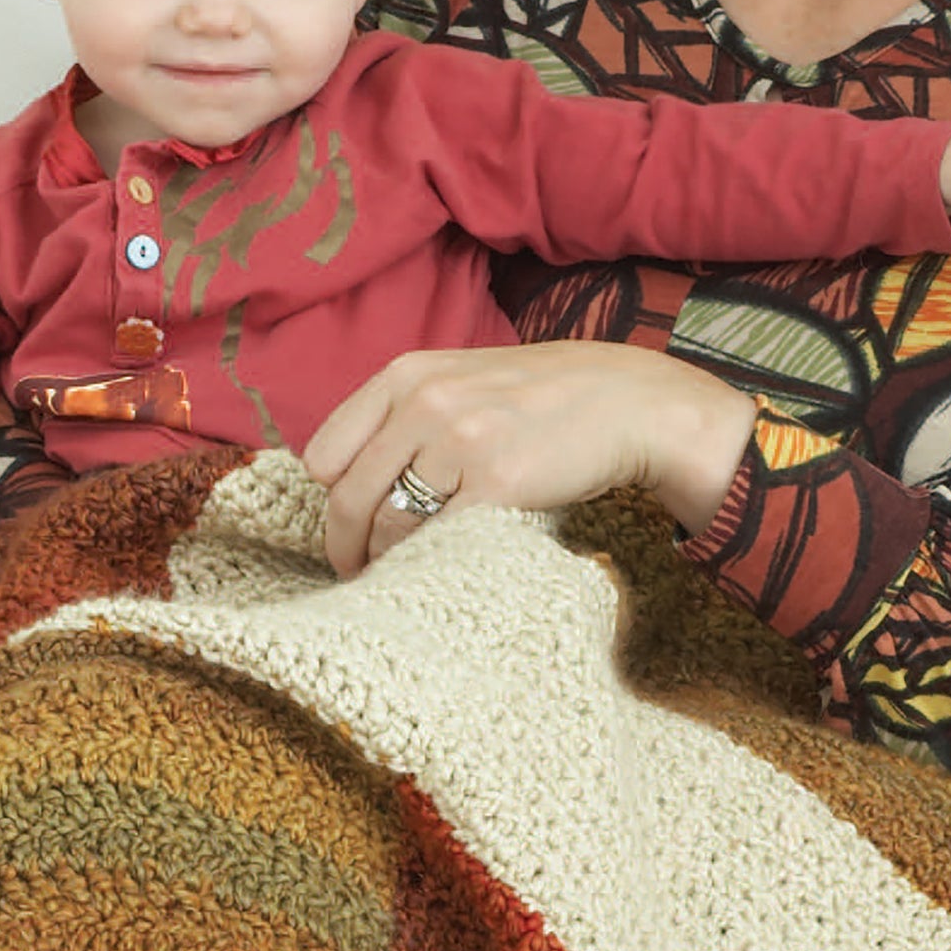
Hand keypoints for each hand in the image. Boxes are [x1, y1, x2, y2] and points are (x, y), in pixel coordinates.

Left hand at [303, 339, 760, 573]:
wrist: (627, 404)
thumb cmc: (538, 399)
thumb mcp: (459, 380)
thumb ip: (401, 414)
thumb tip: (340, 479)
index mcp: (405, 375)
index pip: (324, 454)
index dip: (330, 497)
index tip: (344, 523)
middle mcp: (425, 403)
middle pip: (348, 498)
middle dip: (344, 546)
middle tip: (353, 572)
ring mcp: (460, 442)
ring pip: (389, 526)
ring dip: (386, 561)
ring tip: (395, 575)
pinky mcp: (496, 484)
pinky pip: (437, 540)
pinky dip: (429, 562)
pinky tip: (438, 568)